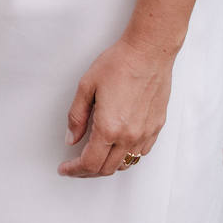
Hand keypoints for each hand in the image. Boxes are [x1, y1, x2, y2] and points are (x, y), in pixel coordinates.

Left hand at [57, 36, 172, 177]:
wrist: (148, 52)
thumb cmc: (119, 63)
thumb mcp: (86, 85)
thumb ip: (76, 116)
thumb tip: (72, 138)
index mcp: (109, 127)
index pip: (89, 163)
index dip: (75, 169)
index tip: (66, 168)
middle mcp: (129, 136)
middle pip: (107, 169)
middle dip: (88, 171)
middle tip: (76, 164)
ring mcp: (145, 134)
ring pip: (125, 164)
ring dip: (108, 165)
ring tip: (96, 156)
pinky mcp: (156, 128)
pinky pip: (140, 153)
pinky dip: (126, 156)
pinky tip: (118, 146)